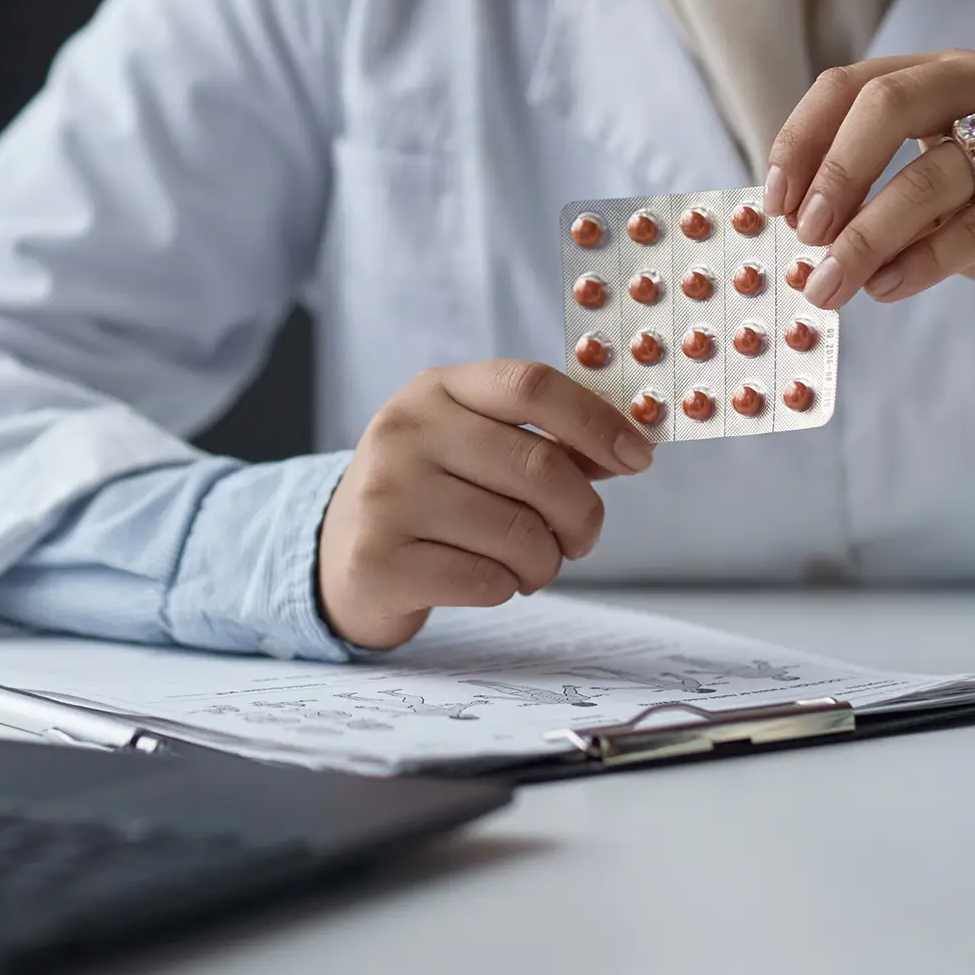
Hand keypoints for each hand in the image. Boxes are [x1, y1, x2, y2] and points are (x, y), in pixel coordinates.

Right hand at [318, 360, 652, 649]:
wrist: (337, 553)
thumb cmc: (429, 495)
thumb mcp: (473, 446)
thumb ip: (544, 442)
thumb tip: (627, 447)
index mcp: (436, 390)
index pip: (530, 385)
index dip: (596, 421)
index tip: (638, 457)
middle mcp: (405, 431)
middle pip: (539, 467)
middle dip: (582, 514)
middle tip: (582, 537)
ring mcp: (386, 494)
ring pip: (519, 533)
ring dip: (545, 561)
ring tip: (528, 564)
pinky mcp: (379, 559)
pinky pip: (487, 580)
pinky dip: (508, 588)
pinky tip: (487, 580)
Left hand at [764, 51, 974, 319]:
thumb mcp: (933, 188)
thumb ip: (876, 189)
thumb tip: (793, 225)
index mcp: (947, 71)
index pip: (853, 83)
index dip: (802, 139)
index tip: (773, 201)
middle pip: (887, 106)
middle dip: (834, 174)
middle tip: (805, 235)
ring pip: (930, 177)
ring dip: (867, 239)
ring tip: (831, 286)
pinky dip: (921, 262)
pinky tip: (887, 288)